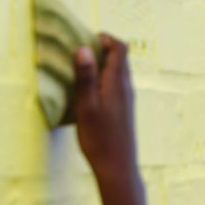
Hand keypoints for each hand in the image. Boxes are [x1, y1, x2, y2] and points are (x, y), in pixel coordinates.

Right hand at [73, 34, 136, 186]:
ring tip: (79, 70)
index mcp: (118, 82)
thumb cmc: (99, 138)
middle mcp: (126, 87)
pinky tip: (87, 92)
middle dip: (101, 49)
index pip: (120, 48)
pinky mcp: (123, 110)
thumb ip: (86, 77)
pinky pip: (115, 85)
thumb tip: (83, 48)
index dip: (105, 38)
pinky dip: (103, 79)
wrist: (117, 167)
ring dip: (101, 65)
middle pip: (120, 58)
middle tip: (78, 52)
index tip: (85, 39)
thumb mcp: (87, 106)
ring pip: (117, 72)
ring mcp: (126, 99)